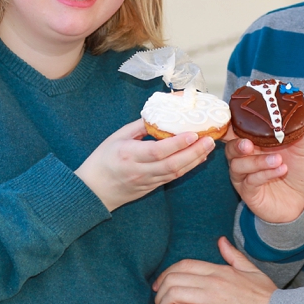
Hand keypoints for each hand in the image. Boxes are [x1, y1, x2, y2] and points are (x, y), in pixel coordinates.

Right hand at [74, 120, 214, 211]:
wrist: (93, 191)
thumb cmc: (102, 160)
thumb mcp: (117, 137)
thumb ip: (140, 126)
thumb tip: (161, 113)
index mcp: (129, 154)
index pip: (157, 151)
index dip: (177, 143)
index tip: (193, 133)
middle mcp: (140, 170)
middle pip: (172, 164)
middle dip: (194, 152)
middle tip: (210, 140)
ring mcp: (147, 181)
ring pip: (175, 173)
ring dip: (194, 160)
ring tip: (209, 147)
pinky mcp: (151, 187)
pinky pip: (172, 177)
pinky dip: (187, 167)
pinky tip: (197, 158)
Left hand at [153, 237, 274, 303]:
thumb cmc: (266, 297)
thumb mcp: (251, 270)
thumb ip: (233, 256)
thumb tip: (221, 242)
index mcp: (220, 270)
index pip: (184, 265)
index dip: (166, 274)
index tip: (161, 285)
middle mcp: (213, 282)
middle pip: (174, 279)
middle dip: (161, 292)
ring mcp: (211, 299)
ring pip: (173, 294)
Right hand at [224, 101, 303, 223]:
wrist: (301, 201)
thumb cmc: (296, 172)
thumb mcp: (301, 148)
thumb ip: (303, 127)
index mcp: (253, 141)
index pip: (235, 129)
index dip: (231, 122)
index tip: (235, 114)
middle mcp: (244, 157)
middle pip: (230, 146)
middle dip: (237, 144)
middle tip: (249, 143)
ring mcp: (244, 175)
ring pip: (239, 165)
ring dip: (258, 161)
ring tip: (278, 160)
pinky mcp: (248, 192)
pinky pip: (250, 181)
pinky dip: (265, 174)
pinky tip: (281, 169)